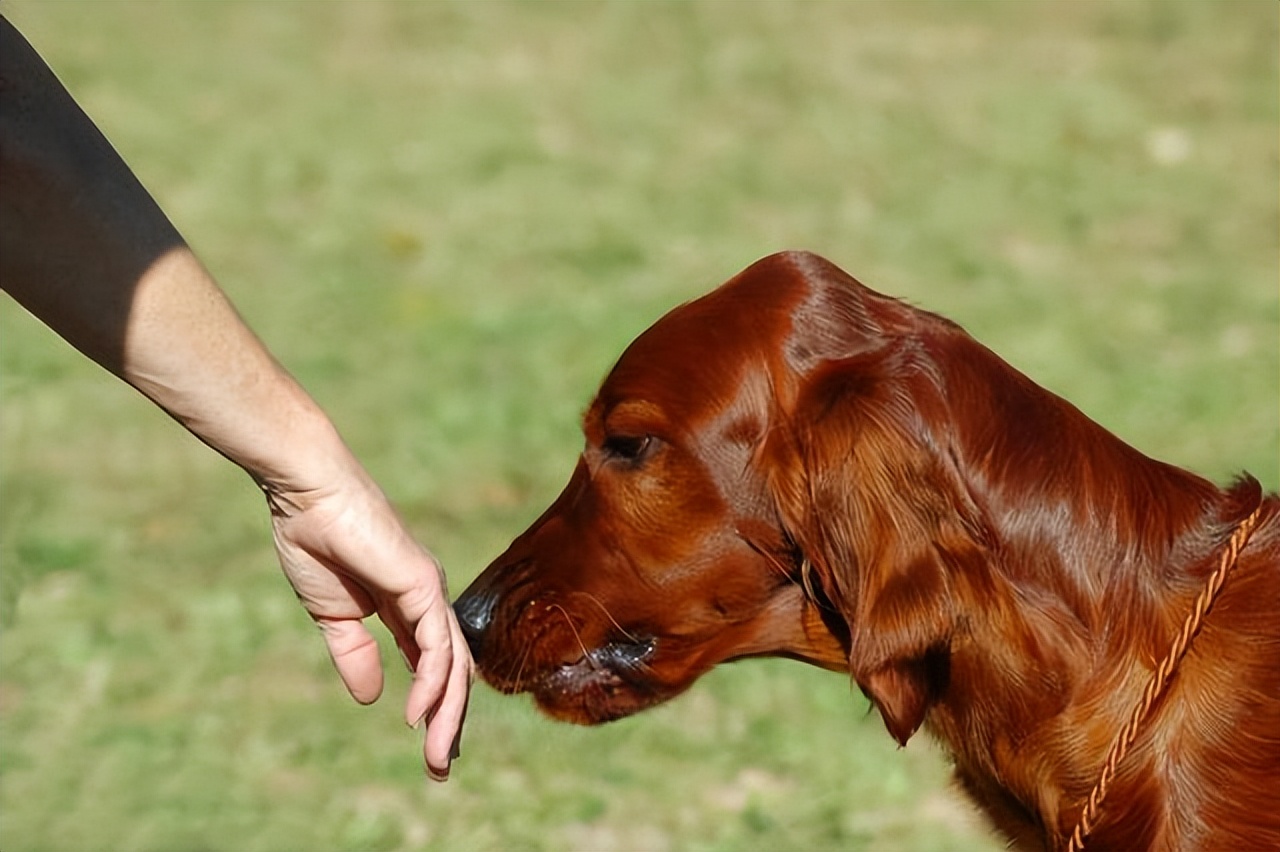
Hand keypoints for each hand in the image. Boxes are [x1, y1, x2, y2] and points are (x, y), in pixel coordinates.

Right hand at [264, 468, 472, 780]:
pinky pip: (436, 643)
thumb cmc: (316, 542)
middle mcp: (427, 602)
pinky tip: (420, 712)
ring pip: (452, 664)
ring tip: (436, 755)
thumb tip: (373, 697)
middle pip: (452, 671)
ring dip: (445, 714)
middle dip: (448, 722)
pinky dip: (432, 680)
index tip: (431, 748)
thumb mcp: (333, 615)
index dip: (435, 708)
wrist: (308, 497)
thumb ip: (354, 654)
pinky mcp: (423, 584)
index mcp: (406, 608)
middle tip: (440, 767)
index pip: (433, 666)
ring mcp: (430, 591)